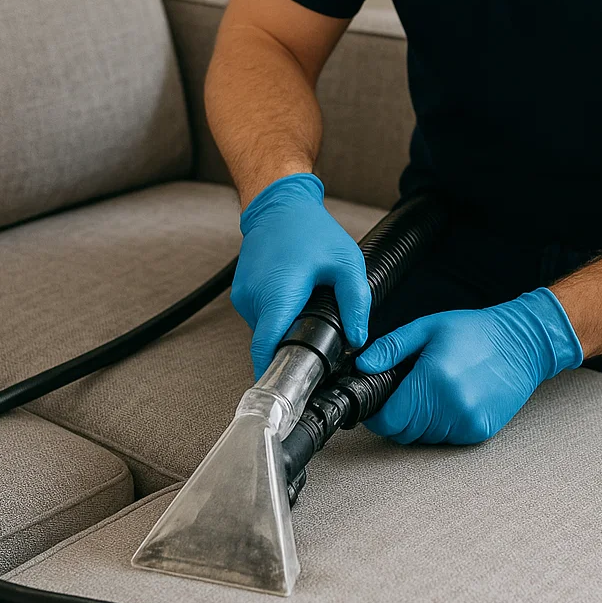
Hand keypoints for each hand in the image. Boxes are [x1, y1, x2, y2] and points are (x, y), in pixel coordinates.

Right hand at [230, 172, 371, 376]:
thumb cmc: (311, 229)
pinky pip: (262, 318)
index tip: (288, 398)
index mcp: (278, 293)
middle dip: (295, 347)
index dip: (276, 377)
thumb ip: (356, 302)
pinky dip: (279, 315)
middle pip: (271, 343)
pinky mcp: (242, 294)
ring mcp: (244, 297)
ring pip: (267, 331)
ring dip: (287, 328)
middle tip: (322, 339)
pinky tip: (296, 297)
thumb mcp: (347, 262)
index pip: (266, 349)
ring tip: (308, 305)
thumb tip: (359, 340)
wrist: (279, 204)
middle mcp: (254, 298)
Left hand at [354, 287, 583, 444]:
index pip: (389, 420)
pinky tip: (452, 399)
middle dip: (398, 415)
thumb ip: (391, 348)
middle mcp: (451, 407)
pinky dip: (442, 424)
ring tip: (434, 390)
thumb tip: (363, 365)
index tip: (379, 401)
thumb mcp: (427, 328)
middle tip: (409, 389)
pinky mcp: (480, 431)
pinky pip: (446, 438)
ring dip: (420, 421)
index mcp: (434, 380)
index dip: (378, 414)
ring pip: (424, 438)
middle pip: (404, 432)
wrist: (523, 343)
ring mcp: (468, 422)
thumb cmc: (476, 332)